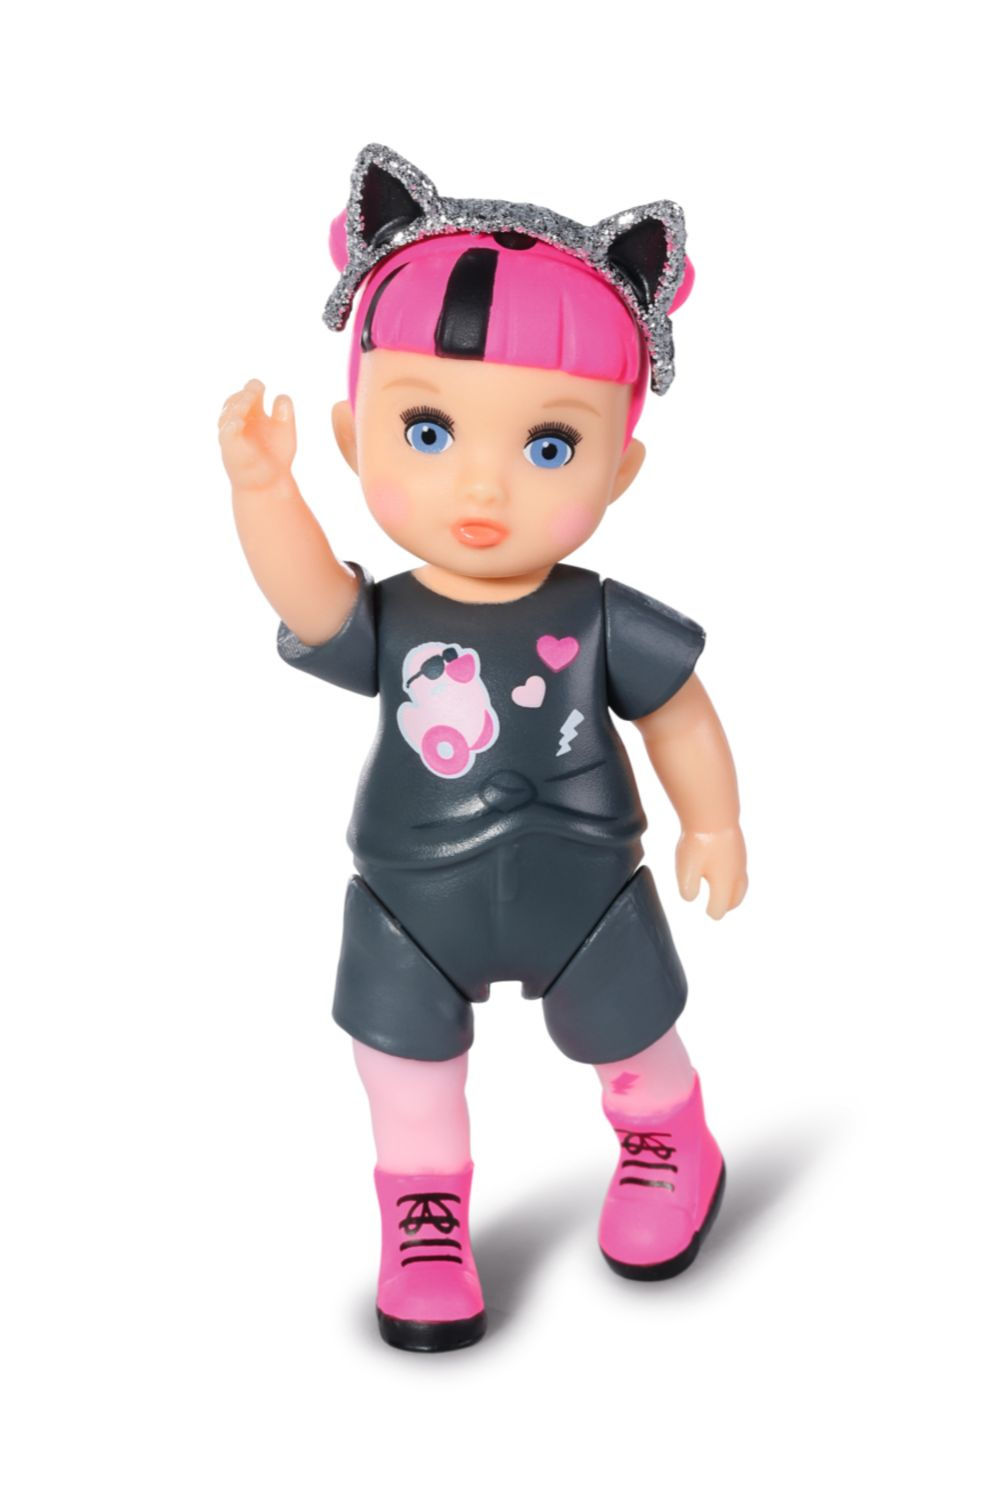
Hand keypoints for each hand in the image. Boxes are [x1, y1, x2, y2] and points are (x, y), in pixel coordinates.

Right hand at [218, 379, 296, 493]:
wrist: (268, 484)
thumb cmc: (275, 456)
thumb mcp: (285, 431)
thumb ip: (284, 414)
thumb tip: (282, 396)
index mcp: (251, 414)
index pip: (247, 394)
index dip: (253, 388)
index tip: (261, 387)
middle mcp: (239, 422)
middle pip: (235, 401)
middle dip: (244, 394)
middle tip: (256, 388)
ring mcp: (232, 435)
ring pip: (228, 415)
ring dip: (238, 405)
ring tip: (249, 398)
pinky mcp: (230, 449)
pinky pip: (227, 435)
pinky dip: (231, 427)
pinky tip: (240, 422)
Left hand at [676, 826, 747, 919]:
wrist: (714, 812)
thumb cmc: (699, 843)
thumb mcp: (686, 871)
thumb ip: (688, 890)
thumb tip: (691, 897)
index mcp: (725, 885)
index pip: (720, 908)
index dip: (712, 911)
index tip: (707, 911)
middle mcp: (736, 875)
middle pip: (736, 898)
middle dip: (728, 905)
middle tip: (722, 908)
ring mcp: (740, 860)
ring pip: (741, 883)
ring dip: (734, 891)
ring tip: (726, 892)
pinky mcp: (739, 847)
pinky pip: (740, 868)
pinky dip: (734, 875)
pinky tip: (726, 868)